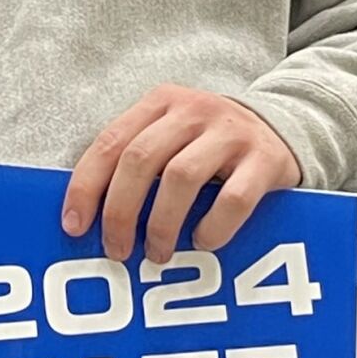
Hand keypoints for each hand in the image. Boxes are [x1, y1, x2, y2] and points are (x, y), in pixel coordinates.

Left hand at [62, 84, 299, 263]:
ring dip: (161, 224)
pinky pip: (234, 199)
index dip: (87, 186)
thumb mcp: (170, 137)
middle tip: (116, 251)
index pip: (110, 142)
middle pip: (140, 159)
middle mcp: (193, 110)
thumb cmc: (207, 146)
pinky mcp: (265, 159)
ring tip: (158, 254)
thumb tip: (87, 218)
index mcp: (161, 103)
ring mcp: (231, 132)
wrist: (282, 128)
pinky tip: (203, 242)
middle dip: (120, 211)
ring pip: (182, 177)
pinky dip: (212, 227)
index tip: (74, 226)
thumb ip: (135, 163)